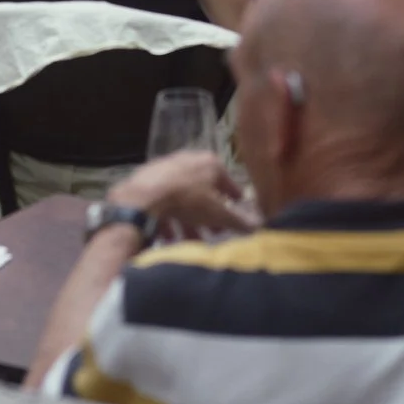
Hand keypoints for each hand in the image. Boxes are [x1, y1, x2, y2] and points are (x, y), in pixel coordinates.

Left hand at [106, 151, 255, 239]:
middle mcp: (189, 161)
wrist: (144, 197)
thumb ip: (238, 221)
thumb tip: (258, 227)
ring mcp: (167, 168)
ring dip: (189, 222)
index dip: (234, 200)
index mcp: (210, 163)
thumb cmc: (188, 201)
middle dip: (210, 216)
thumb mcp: (217, 214)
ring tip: (192, 243)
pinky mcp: (148, 179)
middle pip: (204, 192)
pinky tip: (169, 237)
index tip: (238, 212)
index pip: (228, 183)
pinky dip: (168, 220)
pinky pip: (164, 201)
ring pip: (183, 199)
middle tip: (215, 234)